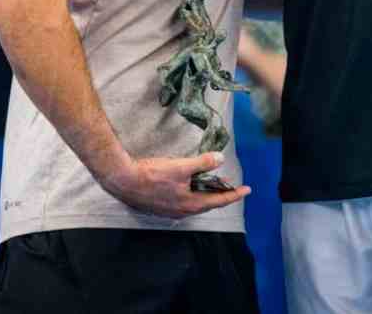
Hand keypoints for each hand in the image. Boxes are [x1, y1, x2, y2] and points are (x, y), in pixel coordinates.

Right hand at [100, 152, 250, 218]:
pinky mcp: (160, 206)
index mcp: (190, 204)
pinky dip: (191, 193)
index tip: (247, 190)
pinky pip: (183, 201)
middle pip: (206, 203)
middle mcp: (182, 211)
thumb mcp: (180, 166)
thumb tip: (220, 159)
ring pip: (194, 203)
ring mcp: (170, 210)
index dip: (234, 194)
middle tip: (228, 184)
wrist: (123, 180)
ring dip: (204, 192)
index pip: (218, 200)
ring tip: (210, 182)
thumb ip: (202, 163)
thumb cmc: (152, 175)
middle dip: (219, 193)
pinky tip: (188, 184)